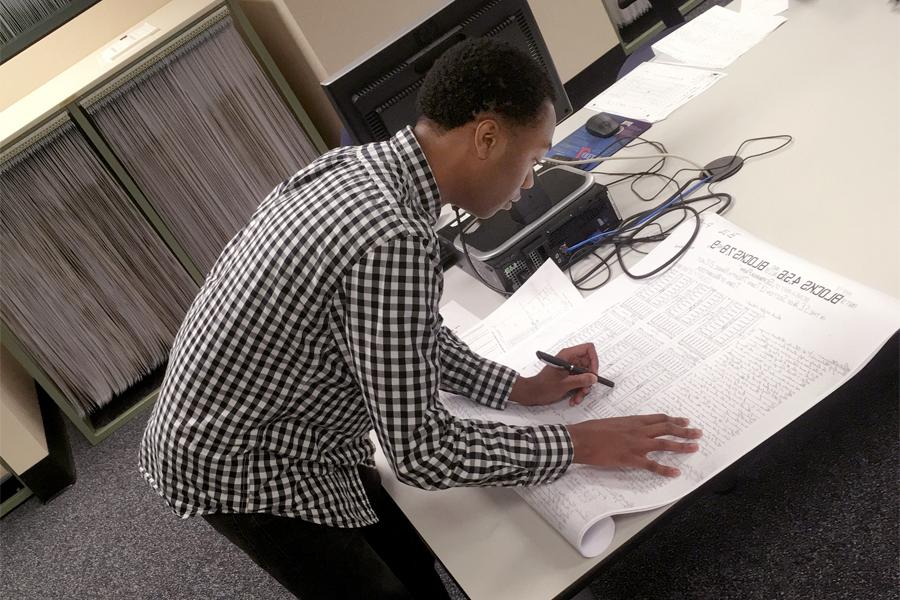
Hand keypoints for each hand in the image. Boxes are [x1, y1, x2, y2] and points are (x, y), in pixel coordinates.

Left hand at [509, 343, 598, 406]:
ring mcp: (569, 368)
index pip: (588, 349)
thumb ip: (581, 380)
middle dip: (588, 379)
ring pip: (585, 376)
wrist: (532, 393)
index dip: (594, 360)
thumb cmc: (544, 386)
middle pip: (588, 365)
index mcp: (567, 355)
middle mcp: (569, 360)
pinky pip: (579, 382)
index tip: (593, 374)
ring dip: (583, 389)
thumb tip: (594, 377)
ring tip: (577, 398)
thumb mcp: (565, 384)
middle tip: (585, 389)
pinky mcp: (568, 376)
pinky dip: (578, 391)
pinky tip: (573, 399)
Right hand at [565, 414, 701, 476]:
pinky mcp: (631, 459)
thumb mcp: (611, 422)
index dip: (674, 420)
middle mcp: (638, 430)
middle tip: (697, 432)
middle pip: (667, 429)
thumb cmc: (591, 430)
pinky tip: (676, 472)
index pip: (659, 419)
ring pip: (665, 444)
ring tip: (695, 447)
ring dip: (682, 446)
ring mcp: (636, 445)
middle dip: (684, 430)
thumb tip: (631, 429)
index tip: (684, 420)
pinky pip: (652, 465)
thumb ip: (625, 425)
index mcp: (633, 420)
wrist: (580, 439)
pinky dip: (665, 469)